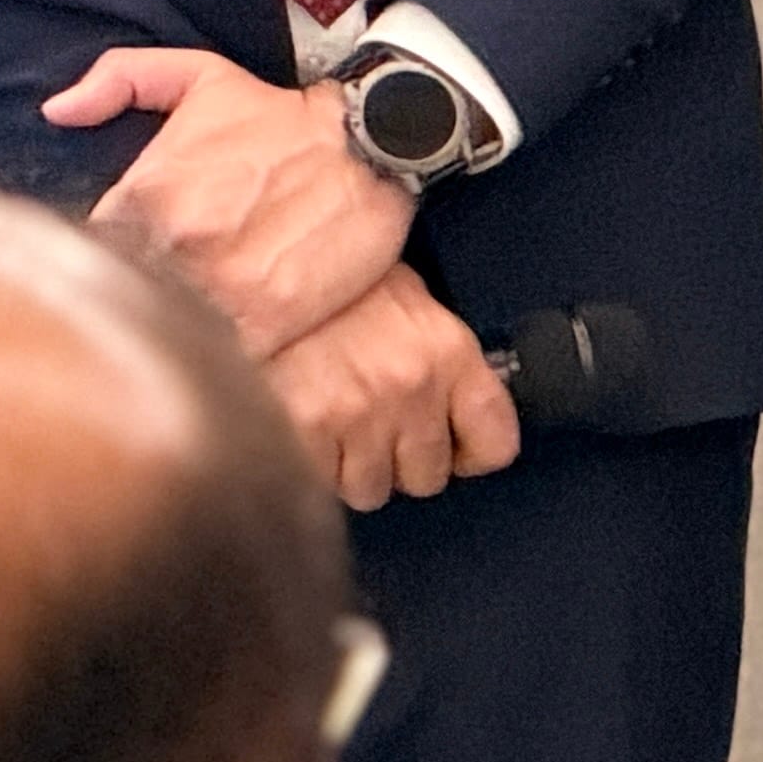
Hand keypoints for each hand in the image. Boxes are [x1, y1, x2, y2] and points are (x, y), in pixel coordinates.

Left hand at [46, 44, 410, 356]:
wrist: (377, 140)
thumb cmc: (285, 117)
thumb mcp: (200, 76)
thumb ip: (119, 79)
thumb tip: (57, 112)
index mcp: (141, 197)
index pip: (89, 258)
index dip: (106, 271)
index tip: (127, 276)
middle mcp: (169, 245)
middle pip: (123, 305)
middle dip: (135, 311)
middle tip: (157, 313)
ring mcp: (217, 288)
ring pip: (168, 337)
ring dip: (172, 344)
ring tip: (186, 344)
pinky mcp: (267, 322)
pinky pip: (223, 361)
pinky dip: (218, 367)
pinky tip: (224, 362)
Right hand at [264, 266, 522, 510]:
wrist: (266, 270)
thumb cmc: (338, 284)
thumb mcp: (410, 302)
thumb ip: (440, 361)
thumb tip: (452, 408)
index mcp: (447, 352)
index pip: (495, 442)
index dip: (475, 453)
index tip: (459, 449)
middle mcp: (411, 388)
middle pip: (428, 478)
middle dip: (406, 463)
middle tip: (384, 434)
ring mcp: (358, 414)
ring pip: (373, 491)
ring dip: (358, 472)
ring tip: (342, 432)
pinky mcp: (305, 431)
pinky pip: (324, 484)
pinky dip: (316, 468)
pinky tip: (310, 432)